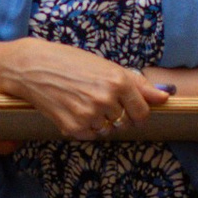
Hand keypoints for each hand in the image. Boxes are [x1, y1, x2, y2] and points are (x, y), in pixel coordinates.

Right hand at [0, 37, 174, 135]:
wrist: (33, 67)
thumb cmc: (70, 62)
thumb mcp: (106, 66)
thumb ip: (138, 84)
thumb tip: (164, 97)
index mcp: (118, 81)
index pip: (142, 112)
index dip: (137, 112)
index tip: (129, 108)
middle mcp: (106, 99)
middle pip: (125, 122)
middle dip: (117, 114)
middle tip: (98, 99)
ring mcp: (90, 116)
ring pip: (108, 130)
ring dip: (101, 122)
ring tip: (84, 103)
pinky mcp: (74, 128)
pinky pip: (91, 135)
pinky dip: (86, 127)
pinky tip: (74, 110)